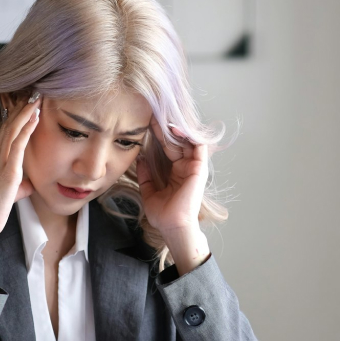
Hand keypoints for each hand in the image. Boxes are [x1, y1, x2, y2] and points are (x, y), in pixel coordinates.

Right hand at [0, 95, 39, 287]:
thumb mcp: (9, 195)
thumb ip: (19, 186)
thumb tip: (29, 185)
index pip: (6, 132)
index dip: (16, 116)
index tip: (27, 101)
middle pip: (9, 125)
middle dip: (21, 107)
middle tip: (33, 90)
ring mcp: (0, 163)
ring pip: (13, 130)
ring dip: (25, 112)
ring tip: (37, 96)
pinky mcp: (7, 172)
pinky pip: (17, 145)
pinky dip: (26, 129)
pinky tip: (34, 117)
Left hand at [137, 119, 210, 274]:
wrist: (172, 226)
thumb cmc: (163, 214)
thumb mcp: (148, 191)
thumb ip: (145, 175)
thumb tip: (140, 159)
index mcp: (176, 172)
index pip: (168, 147)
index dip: (159, 135)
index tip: (147, 123)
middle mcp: (186, 167)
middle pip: (178, 141)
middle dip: (165, 128)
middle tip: (153, 114)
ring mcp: (194, 167)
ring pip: (188, 140)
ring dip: (177, 128)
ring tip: (162, 119)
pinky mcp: (199, 168)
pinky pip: (198, 146)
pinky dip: (188, 135)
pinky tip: (174, 129)